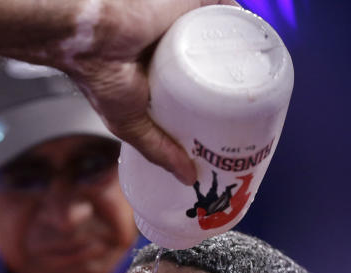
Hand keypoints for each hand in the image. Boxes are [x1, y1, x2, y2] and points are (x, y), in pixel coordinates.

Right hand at [47, 0, 240, 183]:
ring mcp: (183, 27)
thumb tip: (188, 178)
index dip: (216, 103)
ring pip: (223, 39)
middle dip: (234, 82)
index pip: (196, 87)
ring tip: (257, 79)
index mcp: (159, 74)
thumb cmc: (99, 74)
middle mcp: (173, 50)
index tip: (233, 124)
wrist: (92, 36)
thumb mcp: (130, 124)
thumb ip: (158, 150)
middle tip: (251, 109)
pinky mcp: (190, 6)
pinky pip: (225, 12)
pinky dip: (242, 23)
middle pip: (214, 64)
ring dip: (242, 54)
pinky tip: (257, 43)